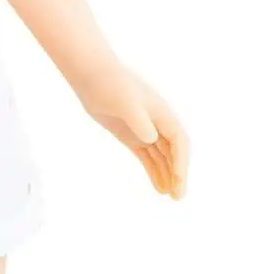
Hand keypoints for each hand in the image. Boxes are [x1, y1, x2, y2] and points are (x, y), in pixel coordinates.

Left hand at [73, 60, 188, 199]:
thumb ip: (139, 120)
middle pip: (174, 152)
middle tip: (179, 197)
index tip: (179, 179)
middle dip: (178, 174)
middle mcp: (157, 123)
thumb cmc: (110, 85)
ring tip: (172, 197)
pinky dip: (154, 172)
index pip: (178, 141)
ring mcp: (145, 130)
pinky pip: (148, 157)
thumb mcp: (124, 102)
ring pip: (162, 157)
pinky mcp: (132, 136)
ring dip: (169, 176)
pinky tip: (159, 188)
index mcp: (162, 113)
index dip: (181, 161)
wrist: (92, 76)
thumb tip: (151, 139)